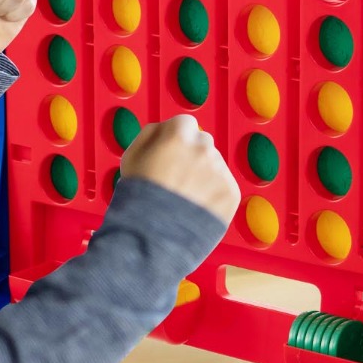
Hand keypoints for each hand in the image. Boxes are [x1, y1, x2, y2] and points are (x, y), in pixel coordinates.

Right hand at [119, 114, 240, 225]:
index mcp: (177, 136)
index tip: (172, 153)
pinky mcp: (231, 193)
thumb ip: (150, 134)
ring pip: (214, 165)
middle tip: (178, 179)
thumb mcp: (131, 157)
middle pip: (202, 143)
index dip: (175, 139)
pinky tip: (196, 208)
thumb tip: (164, 128)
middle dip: (192, 156)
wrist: (152, 239)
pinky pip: (224, 185)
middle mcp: (203, 149)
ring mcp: (220, 171)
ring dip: (204, 175)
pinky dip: (214, 195)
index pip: (184, 123)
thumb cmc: (137, 200)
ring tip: (185, 199)